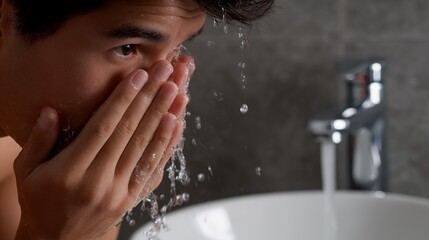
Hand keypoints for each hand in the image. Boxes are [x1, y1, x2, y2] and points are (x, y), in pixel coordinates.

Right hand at [13, 60, 185, 239]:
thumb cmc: (40, 202)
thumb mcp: (27, 171)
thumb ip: (39, 140)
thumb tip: (51, 110)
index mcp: (71, 170)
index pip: (104, 127)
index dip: (123, 99)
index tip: (139, 76)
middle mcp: (99, 180)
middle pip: (130, 132)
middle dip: (150, 99)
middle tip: (166, 73)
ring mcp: (119, 191)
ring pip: (146, 148)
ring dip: (164, 117)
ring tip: (178, 92)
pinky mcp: (131, 199)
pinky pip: (153, 168)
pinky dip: (166, 145)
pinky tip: (177, 124)